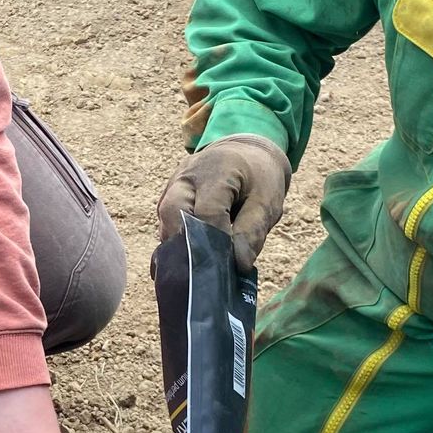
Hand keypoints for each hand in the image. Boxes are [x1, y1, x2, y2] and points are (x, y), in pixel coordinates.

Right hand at [156, 134, 291, 270]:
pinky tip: (183, 267)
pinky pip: (166, 222)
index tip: (226, 268)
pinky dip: (174, 244)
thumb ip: (253, 232)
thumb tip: (238, 266)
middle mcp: (187, 175)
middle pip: (172, 212)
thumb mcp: (267, 202)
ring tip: (190, 277)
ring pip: (165, 220)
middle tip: (198, 276)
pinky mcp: (168, 197)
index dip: (214, 242)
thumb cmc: (259, 180)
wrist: (246, 154)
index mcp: (217, 170)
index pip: (207, 211)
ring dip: (176, 248)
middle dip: (183, 246)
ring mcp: (173, 185)